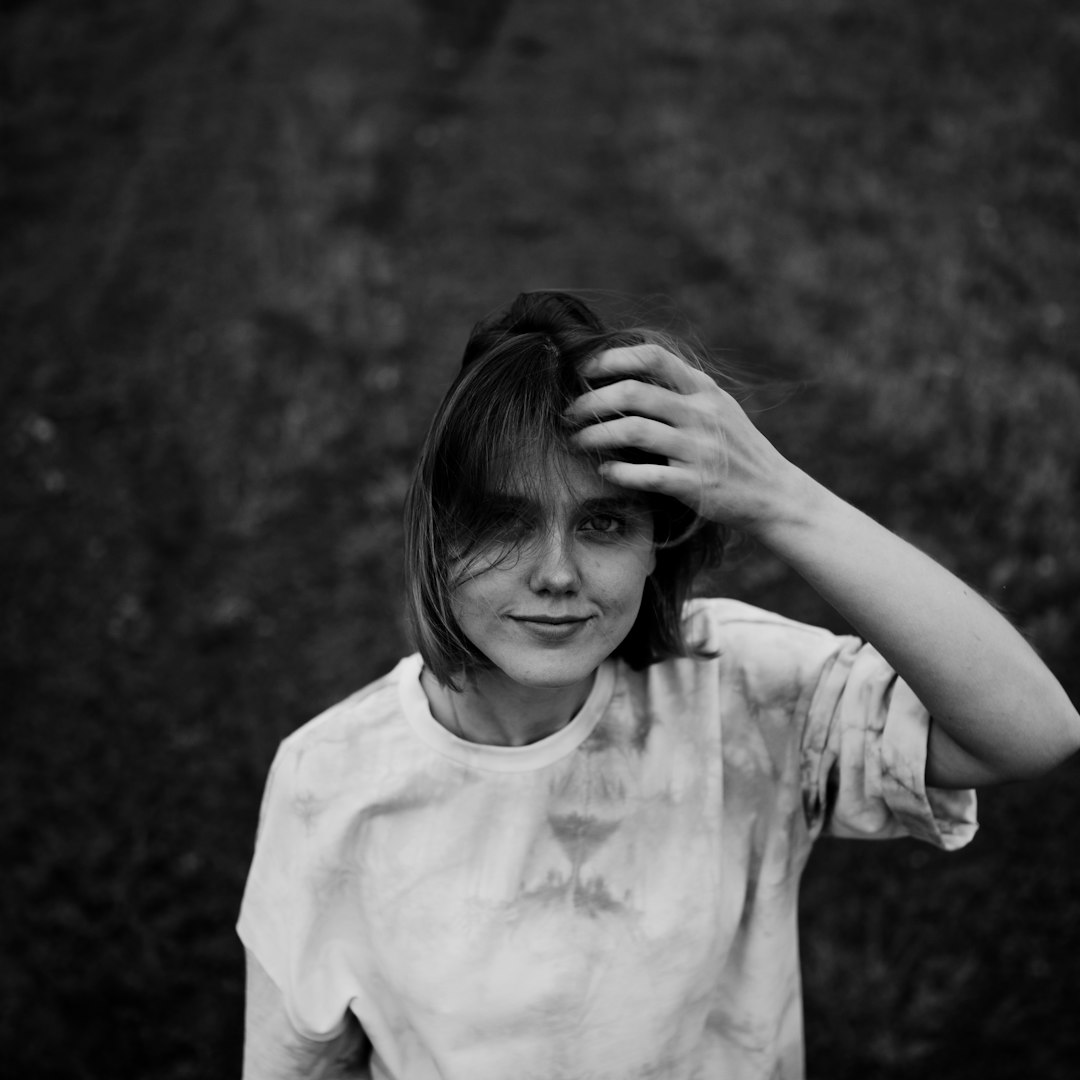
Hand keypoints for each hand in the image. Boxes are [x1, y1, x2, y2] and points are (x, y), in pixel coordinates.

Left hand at [566, 345, 794, 532]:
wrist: (774, 494)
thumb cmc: (737, 449)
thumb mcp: (719, 408)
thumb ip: (682, 390)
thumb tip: (629, 373)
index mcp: (704, 391)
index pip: (653, 357)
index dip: (612, 358)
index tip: (584, 369)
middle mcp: (702, 415)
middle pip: (633, 393)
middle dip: (591, 401)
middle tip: (569, 414)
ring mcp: (699, 450)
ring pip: (633, 432)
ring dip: (595, 436)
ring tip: (577, 441)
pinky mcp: (695, 485)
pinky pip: (646, 475)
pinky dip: (619, 473)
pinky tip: (605, 472)